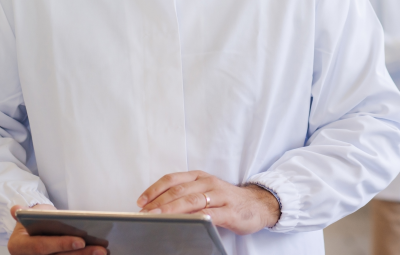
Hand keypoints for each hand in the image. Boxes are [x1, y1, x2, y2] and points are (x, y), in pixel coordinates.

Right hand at [7, 204, 107, 254]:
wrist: (33, 229)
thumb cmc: (34, 220)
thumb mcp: (30, 213)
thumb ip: (25, 213)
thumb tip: (16, 210)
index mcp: (18, 246)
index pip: (41, 247)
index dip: (61, 244)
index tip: (81, 241)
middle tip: (100, 249)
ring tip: (103, 252)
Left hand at [137, 171, 279, 234]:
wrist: (258, 205)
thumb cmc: (227, 200)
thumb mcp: (205, 191)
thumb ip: (186, 195)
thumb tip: (158, 207)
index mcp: (200, 177)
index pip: (172, 179)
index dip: (155, 189)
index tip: (140, 201)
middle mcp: (208, 183)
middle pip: (179, 190)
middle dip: (159, 201)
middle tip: (144, 212)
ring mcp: (220, 196)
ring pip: (191, 200)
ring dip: (172, 209)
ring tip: (158, 217)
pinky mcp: (229, 212)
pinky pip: (210, 214)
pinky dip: (196, 217)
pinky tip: (186, 222)